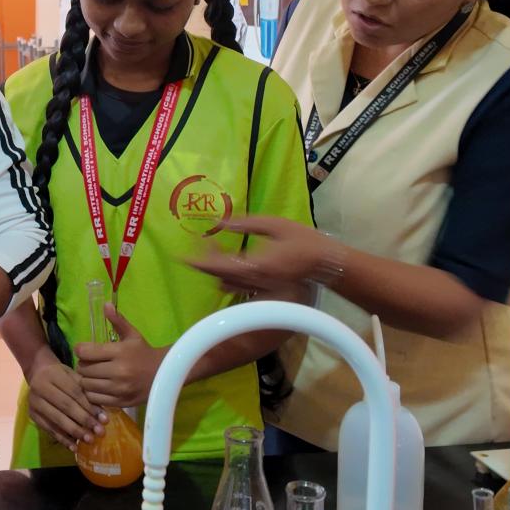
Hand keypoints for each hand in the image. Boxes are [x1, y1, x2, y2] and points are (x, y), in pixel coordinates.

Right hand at [22, 346, 102, 450]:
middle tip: (99, 432)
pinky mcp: (32, 415)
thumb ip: (86, 392)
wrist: (37, 373)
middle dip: (84, 420)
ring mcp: (34, 402)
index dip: (89, 406)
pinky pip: (49, 429)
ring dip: (74, 432)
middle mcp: (40, 387)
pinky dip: (62, 439)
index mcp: (53, 375)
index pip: (74, 392)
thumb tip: (102, 415)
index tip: (104, 419)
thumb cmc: (61, 375)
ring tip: (89, 440)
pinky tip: (74, 446)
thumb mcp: (73, 376)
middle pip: (66, 406)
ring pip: (56, 419)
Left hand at [73, 304, 166, 409]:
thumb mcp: (132, 335)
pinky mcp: (120, 402)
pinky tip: (99, 386)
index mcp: (120, 352)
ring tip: (93, 375)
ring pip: (86, 385)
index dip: (80, 350)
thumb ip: (118, 320)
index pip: (85, 352)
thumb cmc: (144, 352)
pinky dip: (92, 392)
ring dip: (86, 380)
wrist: (164, 375)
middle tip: (89, 363)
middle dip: (83, 365)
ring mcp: (119, 389)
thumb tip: (105, 304)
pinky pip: (94, 398)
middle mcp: (118, 371)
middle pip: (83, 369)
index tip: (84, 350)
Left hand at [194, 215, 342, 295]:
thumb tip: (221, 221)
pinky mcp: (265, 288)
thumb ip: (246, 224)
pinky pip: (238, 286)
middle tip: (189, 254)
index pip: (220, 265)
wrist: (326, 263)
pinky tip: (222, 268)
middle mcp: (255, 279)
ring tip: (207, 253)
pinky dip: (226, 278)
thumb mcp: (274, 225)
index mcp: (256, 264)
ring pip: (228, 283)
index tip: (184, 256)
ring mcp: (260, 287)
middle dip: (203, 265)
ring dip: (214, 271)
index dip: (201, 262)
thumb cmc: (303, 240)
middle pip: (219, 276)